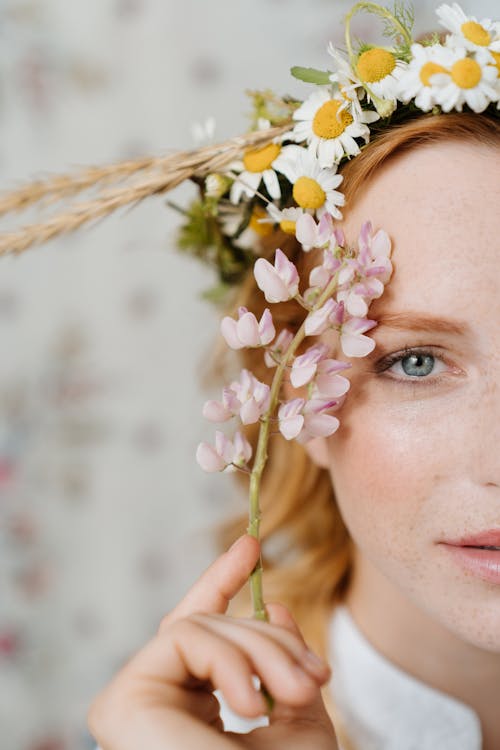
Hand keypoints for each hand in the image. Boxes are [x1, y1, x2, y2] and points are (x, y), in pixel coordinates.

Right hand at [87, 534, 338, 748]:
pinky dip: (228, 661)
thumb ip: (283, 663)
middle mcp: (158, 701)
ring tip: (297, 692)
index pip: (199, 631)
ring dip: (259, 652)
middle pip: (208, 628)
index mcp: (192, 706)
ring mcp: (135, 702)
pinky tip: (248, 703)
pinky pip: (182, 639)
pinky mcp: (120, 704)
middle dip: (269, 640)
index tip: (252, 544)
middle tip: (315, 675)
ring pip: (199, 627)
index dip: (222, 581)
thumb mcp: (299, 719)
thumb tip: (273, 604)